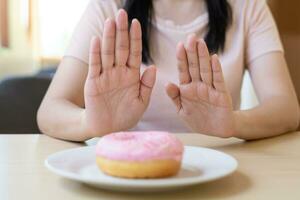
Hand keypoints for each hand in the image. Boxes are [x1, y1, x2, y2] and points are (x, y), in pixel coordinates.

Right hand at [84, 10, 155, 136]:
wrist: (109, 128)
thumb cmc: (126, 116)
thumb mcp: (142, 102)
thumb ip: (147, 85)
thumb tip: (153, 67)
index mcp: (132, 75)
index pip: (134, 53)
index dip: (135, 38)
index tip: (136, 23)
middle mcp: (119, 72)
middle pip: (120, 48)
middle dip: (121, 31)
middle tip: (122, 13)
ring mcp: (106, 76)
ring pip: (108, 53)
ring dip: (109, 37)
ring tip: (111, 22)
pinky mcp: (93, 82)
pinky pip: (95, 65)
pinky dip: (96, 53)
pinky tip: (97, 40)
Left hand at [166, 34, 234, 137]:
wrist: (215, 131)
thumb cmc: (198, 120)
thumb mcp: (182, 110)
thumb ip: (175, 97)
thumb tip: (167, 83)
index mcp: (187, 88)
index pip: (183, 70)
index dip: (181, 58)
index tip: (179, 45)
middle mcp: (198, 85)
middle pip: (194, 66)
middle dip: (192, 52)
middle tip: (191, 37)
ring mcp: (210, 89)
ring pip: (206, 70)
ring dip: (203, 57)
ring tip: (200, 43)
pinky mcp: (221, 94)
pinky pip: (218, 80)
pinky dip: (216, 70)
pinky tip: (214, 58)